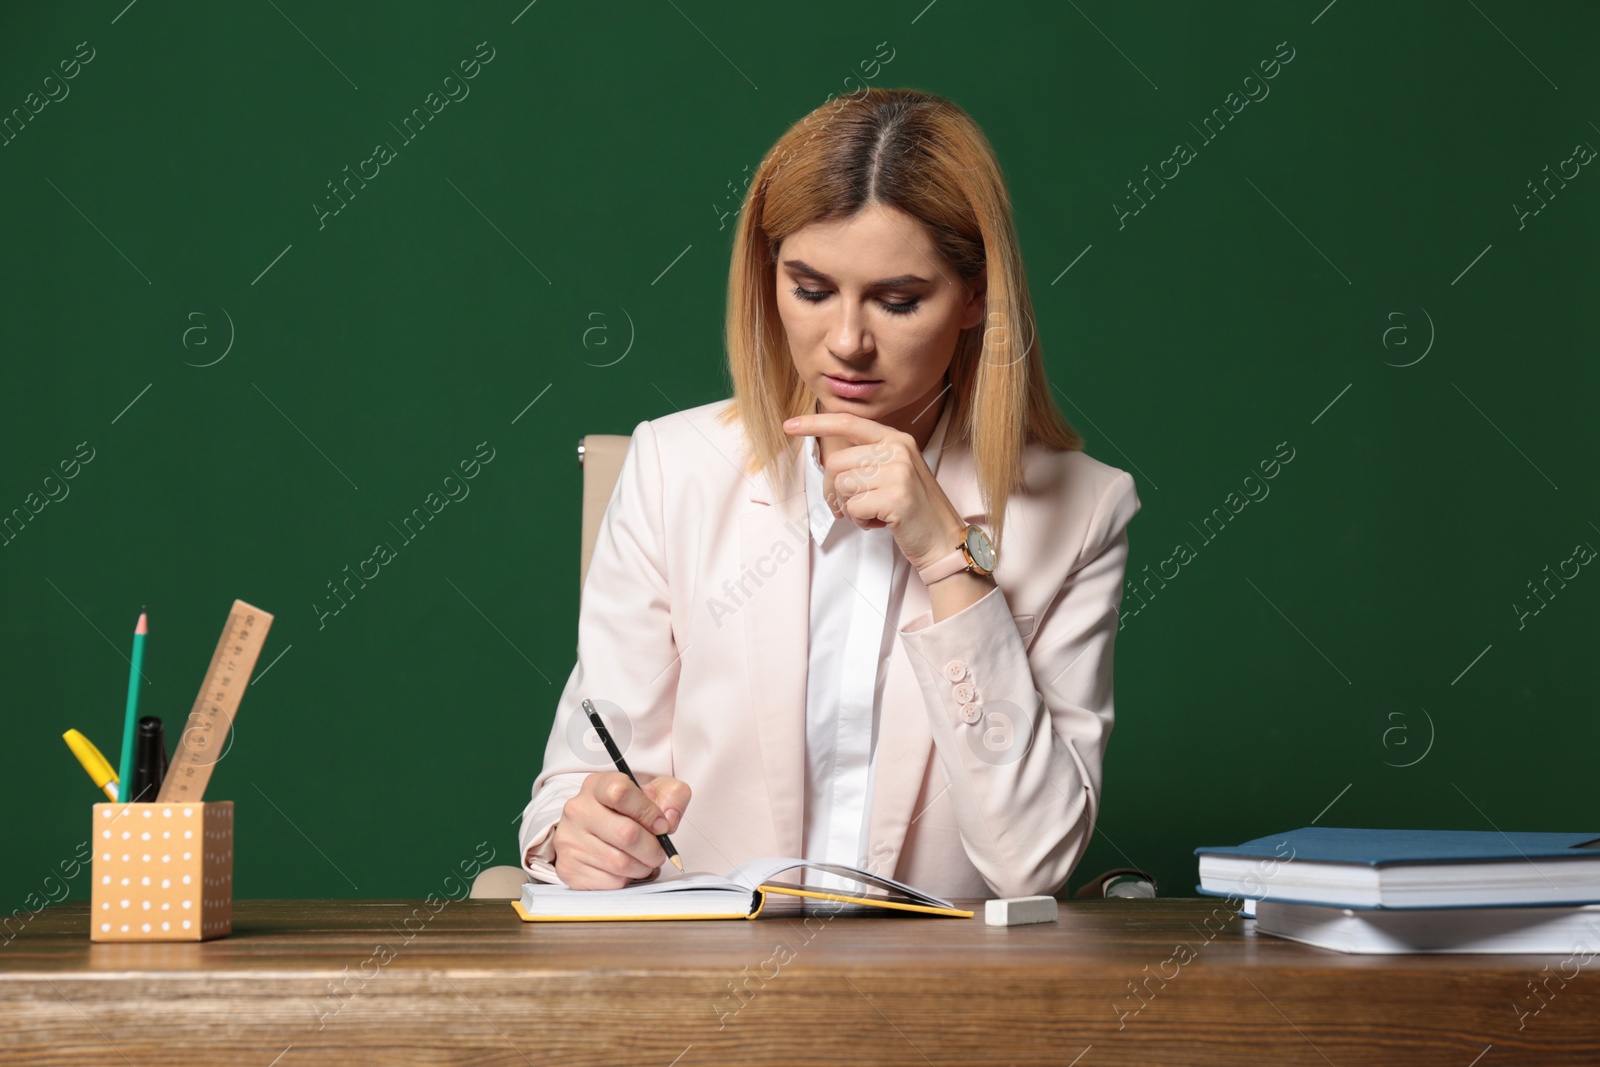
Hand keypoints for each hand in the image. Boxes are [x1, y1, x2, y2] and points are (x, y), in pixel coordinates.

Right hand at [551, 771, 690, 889]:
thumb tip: (669, 820)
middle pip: (626, 834)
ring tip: (644, 861)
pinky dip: (627, 880)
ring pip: (620, 863)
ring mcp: (570, 840)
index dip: (648, 812)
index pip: (620, 793)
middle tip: (659, 852)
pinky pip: (610, 882)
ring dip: (643, 867)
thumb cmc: (628, 810)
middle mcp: (578, 810)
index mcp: (597, 786)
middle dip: (653, 849)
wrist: (594, 829)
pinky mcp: (569, 869)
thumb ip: (672, 796)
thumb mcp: (653, 792)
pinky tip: (626, 870)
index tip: (662, 825)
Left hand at [783, 411, 966, 571]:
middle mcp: (898, 450)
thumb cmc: (913, 511)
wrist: (944, 540)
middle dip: (833, 491)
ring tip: (871, 514)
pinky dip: (860, 521)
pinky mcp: (896, 498)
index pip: (848, 422)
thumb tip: (831, 465)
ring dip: (849, 508)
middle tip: (848, 508)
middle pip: (837, 463)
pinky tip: (880, 523)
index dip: (816, 423)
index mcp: (896, 439)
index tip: (789, 425)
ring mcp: (899, 473)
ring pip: (843, 486)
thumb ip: (868, 460)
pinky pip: (854, 508)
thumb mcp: (895, 473)